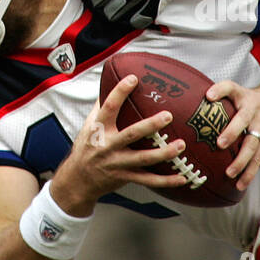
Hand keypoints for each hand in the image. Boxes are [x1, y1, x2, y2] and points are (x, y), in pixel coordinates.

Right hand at [52, 73, 192, 211]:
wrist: (77, 180)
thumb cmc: (86, 148)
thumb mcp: (88, 126)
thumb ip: (101, 107)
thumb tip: (110, 81)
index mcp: (99, 129)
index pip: (109, 107)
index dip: (120, 92)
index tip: (133, 78)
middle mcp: (108, 145)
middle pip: (131, 134)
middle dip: (150, 125)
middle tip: (168, 115)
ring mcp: (117, 163)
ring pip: (143, 159)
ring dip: (163, 153)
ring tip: (181, 145)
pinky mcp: (125, 177)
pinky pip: (147, 180)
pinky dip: (165, 181)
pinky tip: (181, 178)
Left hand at [205, 78, 259, 190]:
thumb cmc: (252, 98)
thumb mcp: (239, 90)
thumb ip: (222, 91)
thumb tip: (203, 96)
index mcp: (245, 99)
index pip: (231, 89)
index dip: (220, 91)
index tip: (209, 96)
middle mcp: (255, 113)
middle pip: (244, 122)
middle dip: (233, 133)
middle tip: (220, 144)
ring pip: (253, 146)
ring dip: (242, 161)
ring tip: (230, 174)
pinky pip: (258, 159)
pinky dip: (249, 173)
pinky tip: (240, 185)